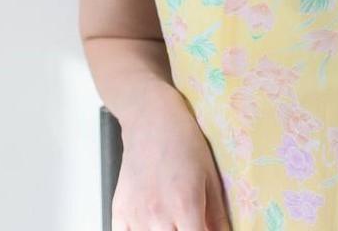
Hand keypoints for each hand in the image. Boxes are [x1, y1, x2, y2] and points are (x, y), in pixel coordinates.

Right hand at [111, 88, 232, 230]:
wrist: (151, 118)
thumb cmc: (184, 140)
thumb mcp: (210, 175)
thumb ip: (218, 215)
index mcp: (186, 205)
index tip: (205, 229)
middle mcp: (158, 215)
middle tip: (191, 222)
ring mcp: (135, 215)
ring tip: (173, 220)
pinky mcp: (118, 212)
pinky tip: (152, 224)